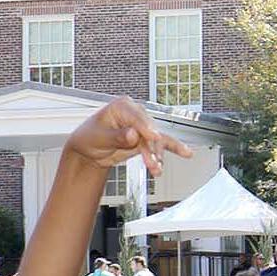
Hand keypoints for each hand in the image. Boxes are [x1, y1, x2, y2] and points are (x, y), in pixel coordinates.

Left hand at [63, 98, 191, 176]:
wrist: (89, 151)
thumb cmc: (90, 138)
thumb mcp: (99, 137)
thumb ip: (116, 136)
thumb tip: (132, 134)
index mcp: (121, 106)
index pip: (137, 117)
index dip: (145, 127)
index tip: (152, 137)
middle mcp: (135, 114)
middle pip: (150, 130)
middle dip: (151, 147)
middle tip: (152, 161)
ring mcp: (143, 127)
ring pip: (156, 140)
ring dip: (157, 155)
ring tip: (156, 169)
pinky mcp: (147, 139)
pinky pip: (163, 143)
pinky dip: (174, 148)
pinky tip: (186, 153)